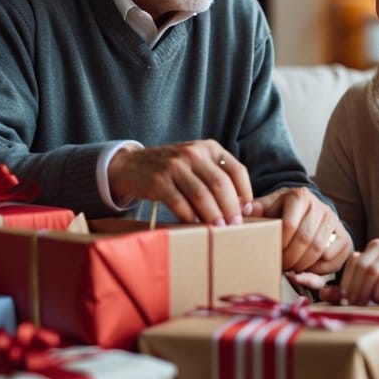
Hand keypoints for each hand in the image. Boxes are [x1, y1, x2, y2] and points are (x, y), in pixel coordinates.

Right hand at [107, 140, 250, 224]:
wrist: (131, 165)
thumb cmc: (172, 169)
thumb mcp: (197, 164)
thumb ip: (217, 178)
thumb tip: (241, 206)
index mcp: (209, 148)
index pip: (237, 170)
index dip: (245, 193)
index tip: (247, 211)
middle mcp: (194, 153)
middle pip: (221, 184)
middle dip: (231, 208)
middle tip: (235, 226)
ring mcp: (175, 166)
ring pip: (202, 194)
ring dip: (212, 215)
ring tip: (219, 230)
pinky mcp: (158, 180)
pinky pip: (179, 203)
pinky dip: (189, 217)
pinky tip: (195, 226)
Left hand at [249, 187, 350, 274]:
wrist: (309, 210)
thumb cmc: (284, 212)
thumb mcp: (269, 207)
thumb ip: (256, 209)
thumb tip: (243, 210)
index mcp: (300, 196)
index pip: (289, 226)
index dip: (279, 245)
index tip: (271, 254)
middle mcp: (320, 206)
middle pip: (305, 240)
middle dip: (290, 259)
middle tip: (280, 267)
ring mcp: (334, 221)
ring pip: (318, 250)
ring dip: (302, 265)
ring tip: (291, 269)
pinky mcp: (344, 236)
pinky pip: (332, 257)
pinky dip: (317, 268)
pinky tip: (306, 269)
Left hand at [321, 238, 378, 308]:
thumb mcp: (370, 283)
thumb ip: (348, 287)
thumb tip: (322, 293)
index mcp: (377, 246)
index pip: (355, 262)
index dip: (347, 283)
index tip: (346, 300)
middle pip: (368, 269)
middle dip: (360, 291)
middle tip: (360, 305)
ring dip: (376, 295)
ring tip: (378, 302)